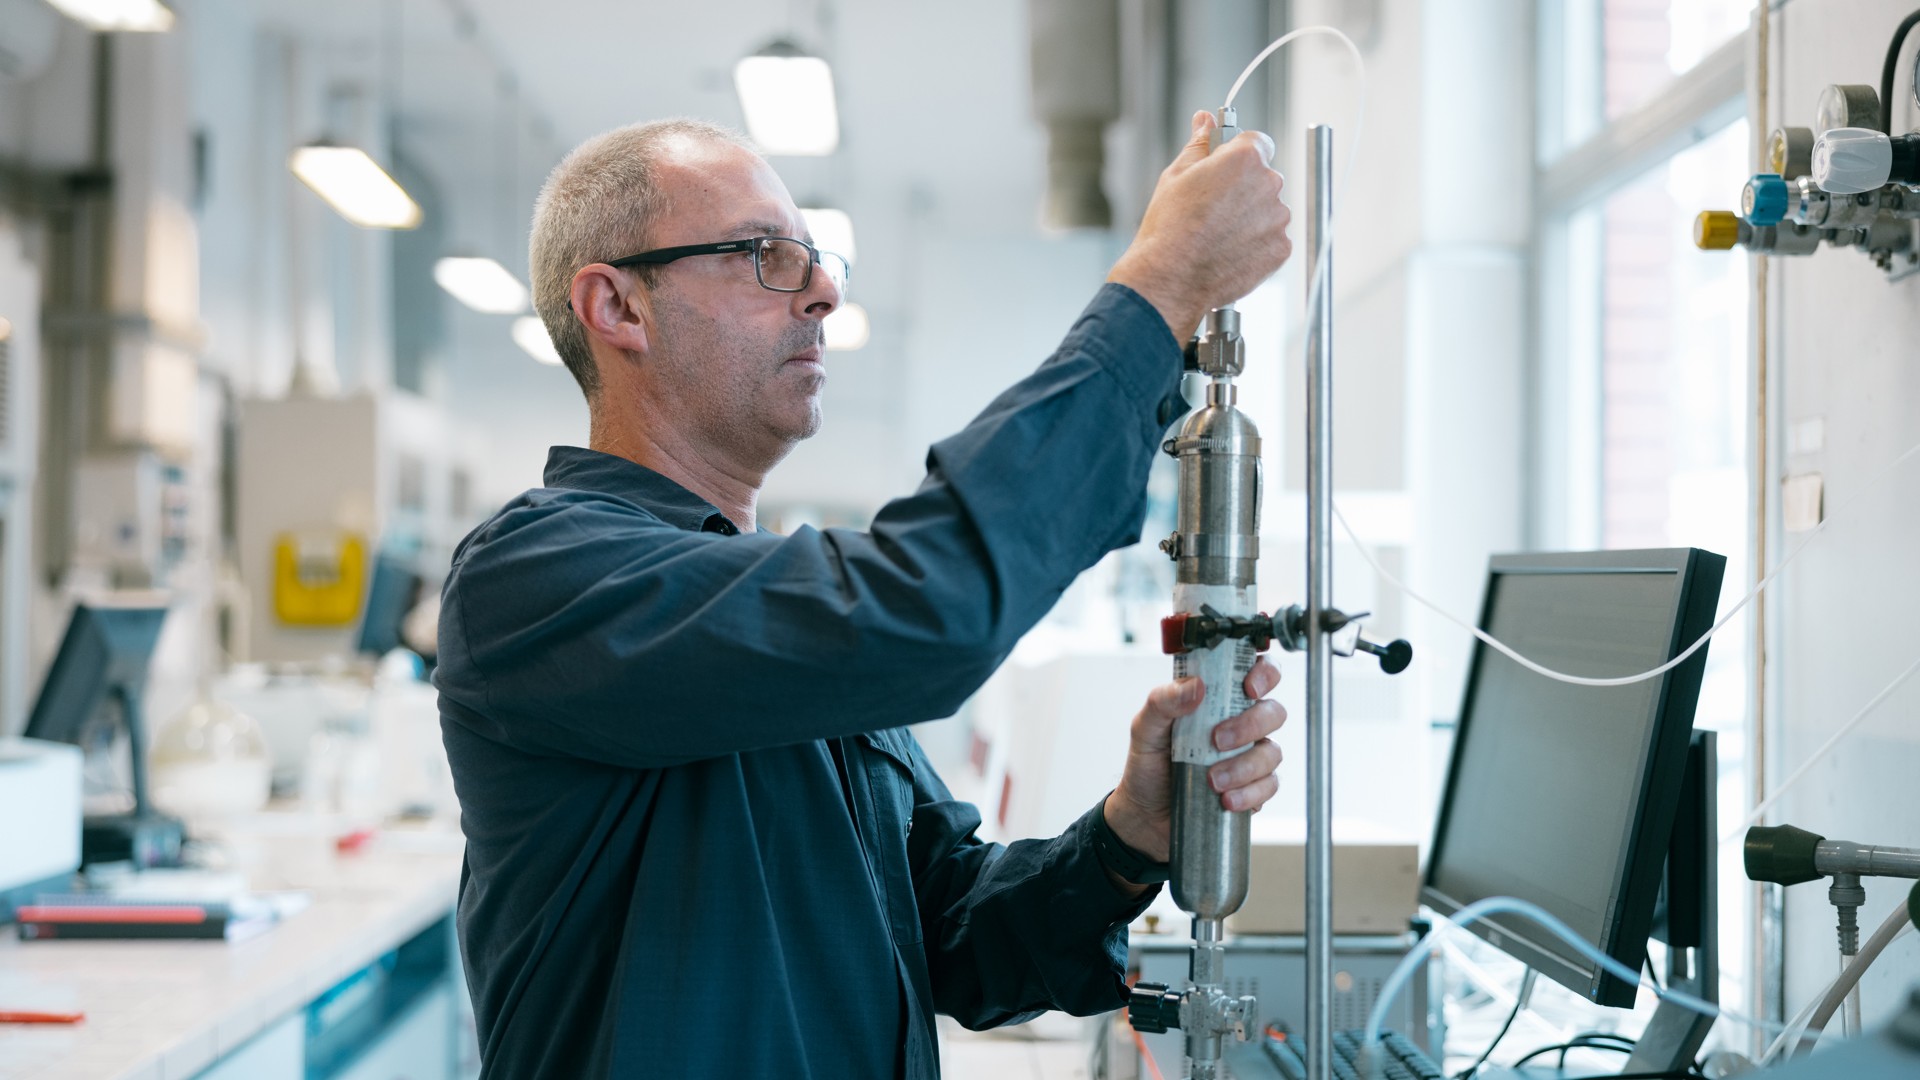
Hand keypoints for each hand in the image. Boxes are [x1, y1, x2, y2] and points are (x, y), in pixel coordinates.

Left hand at [1104, 659, 1287, 863]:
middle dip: (1251, 725)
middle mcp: (1240, 723)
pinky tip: (1226, 800)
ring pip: (1273, 752)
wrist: (1145, 815)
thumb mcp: (1144, 729)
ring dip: (1245, 766)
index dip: (1264, 673)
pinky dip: (1250, 793)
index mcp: (1217, 700)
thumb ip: (1163, 701)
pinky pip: (1269, 786)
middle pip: (1273, 712)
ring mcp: (1250, 756)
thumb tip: (1196, 686)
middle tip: (1217, 740)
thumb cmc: (1148, 765)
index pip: (1255, 672)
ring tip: (1212, 781)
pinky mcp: (1254, 788)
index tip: (1249, 688)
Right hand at [1107, 110, 1292, 338]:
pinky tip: (1229, 250)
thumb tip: (1204, 120)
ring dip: (1251, 217)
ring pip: (1269, 209)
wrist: (1171, 279)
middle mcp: (1268, 184)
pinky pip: (1273, 238)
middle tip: (1214, 208)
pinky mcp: (1280, 248)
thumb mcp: (1176, 175)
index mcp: (1245, 158)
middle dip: (1244, 188)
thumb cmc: (1169, 227)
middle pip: (1264, 177)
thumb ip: (1199, 143)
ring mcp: (1277, 218)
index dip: (1240, 155)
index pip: (1257, 142)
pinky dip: (1256, 243)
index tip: (1227, 168)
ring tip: (1218, 234)